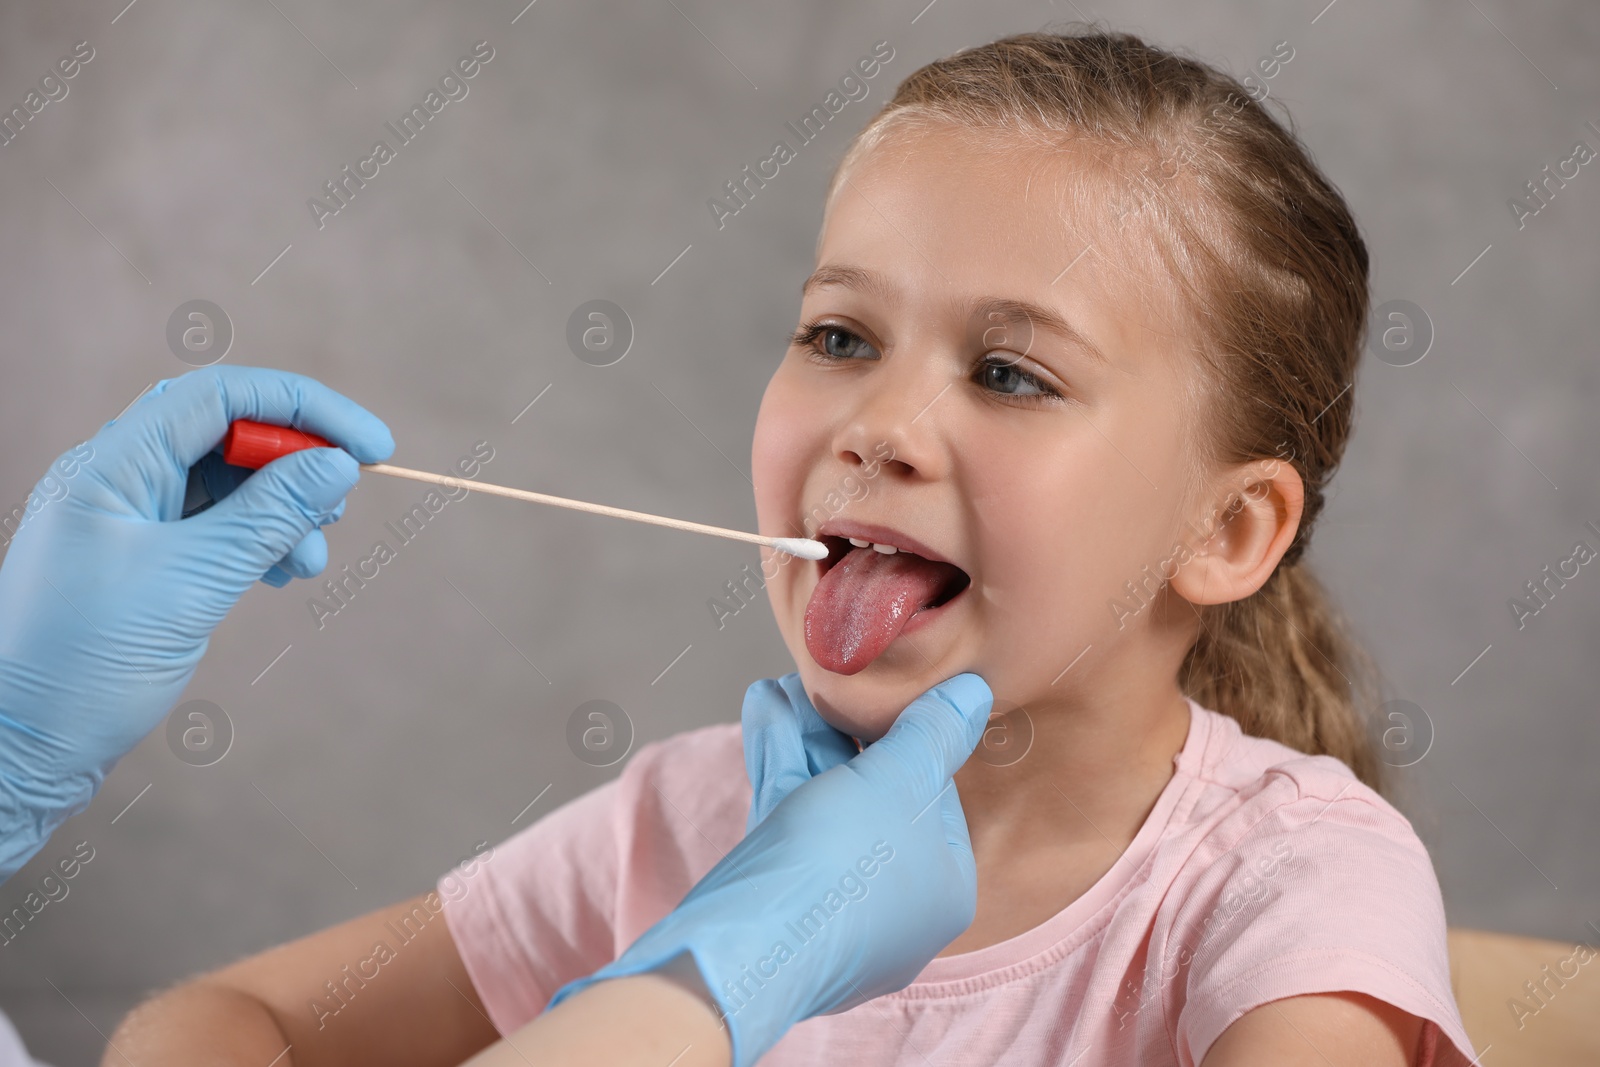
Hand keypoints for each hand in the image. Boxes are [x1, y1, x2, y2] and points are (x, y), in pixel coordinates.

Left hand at [0, 365, 392, 879]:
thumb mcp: (191, 584)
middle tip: (337, 511)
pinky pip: (219, 522)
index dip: (306, 407)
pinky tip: (282, 572)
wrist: (23, 745)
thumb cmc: (86, 663)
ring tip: (308, 560)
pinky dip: (262, 538)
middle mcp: (120, 477)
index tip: (372, 447)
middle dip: (297, 460)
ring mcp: (132, 516)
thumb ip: (267, 517)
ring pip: (230, 479)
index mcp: (111, 466)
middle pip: (229, 430)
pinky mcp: (147, 556)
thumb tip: (338, 465)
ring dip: (285, 508)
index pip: (222, 395)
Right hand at [547, 672, 993, 1066]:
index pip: (934, 800)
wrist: (742, 946)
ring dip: (802, 738)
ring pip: (822, 805)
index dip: (907, 739)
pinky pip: (789, 822)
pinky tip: (764, 713)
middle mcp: (895, 909)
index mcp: (944, 892)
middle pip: (873, 797)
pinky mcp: (781, 903)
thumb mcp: (898, 781)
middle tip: (824, 682)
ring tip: (781, 684)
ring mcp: (833, 909)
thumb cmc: (839, 864)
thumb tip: (974, 693)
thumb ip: (932, 732)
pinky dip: (779, 764)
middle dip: (842, 732)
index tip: (882, 695)